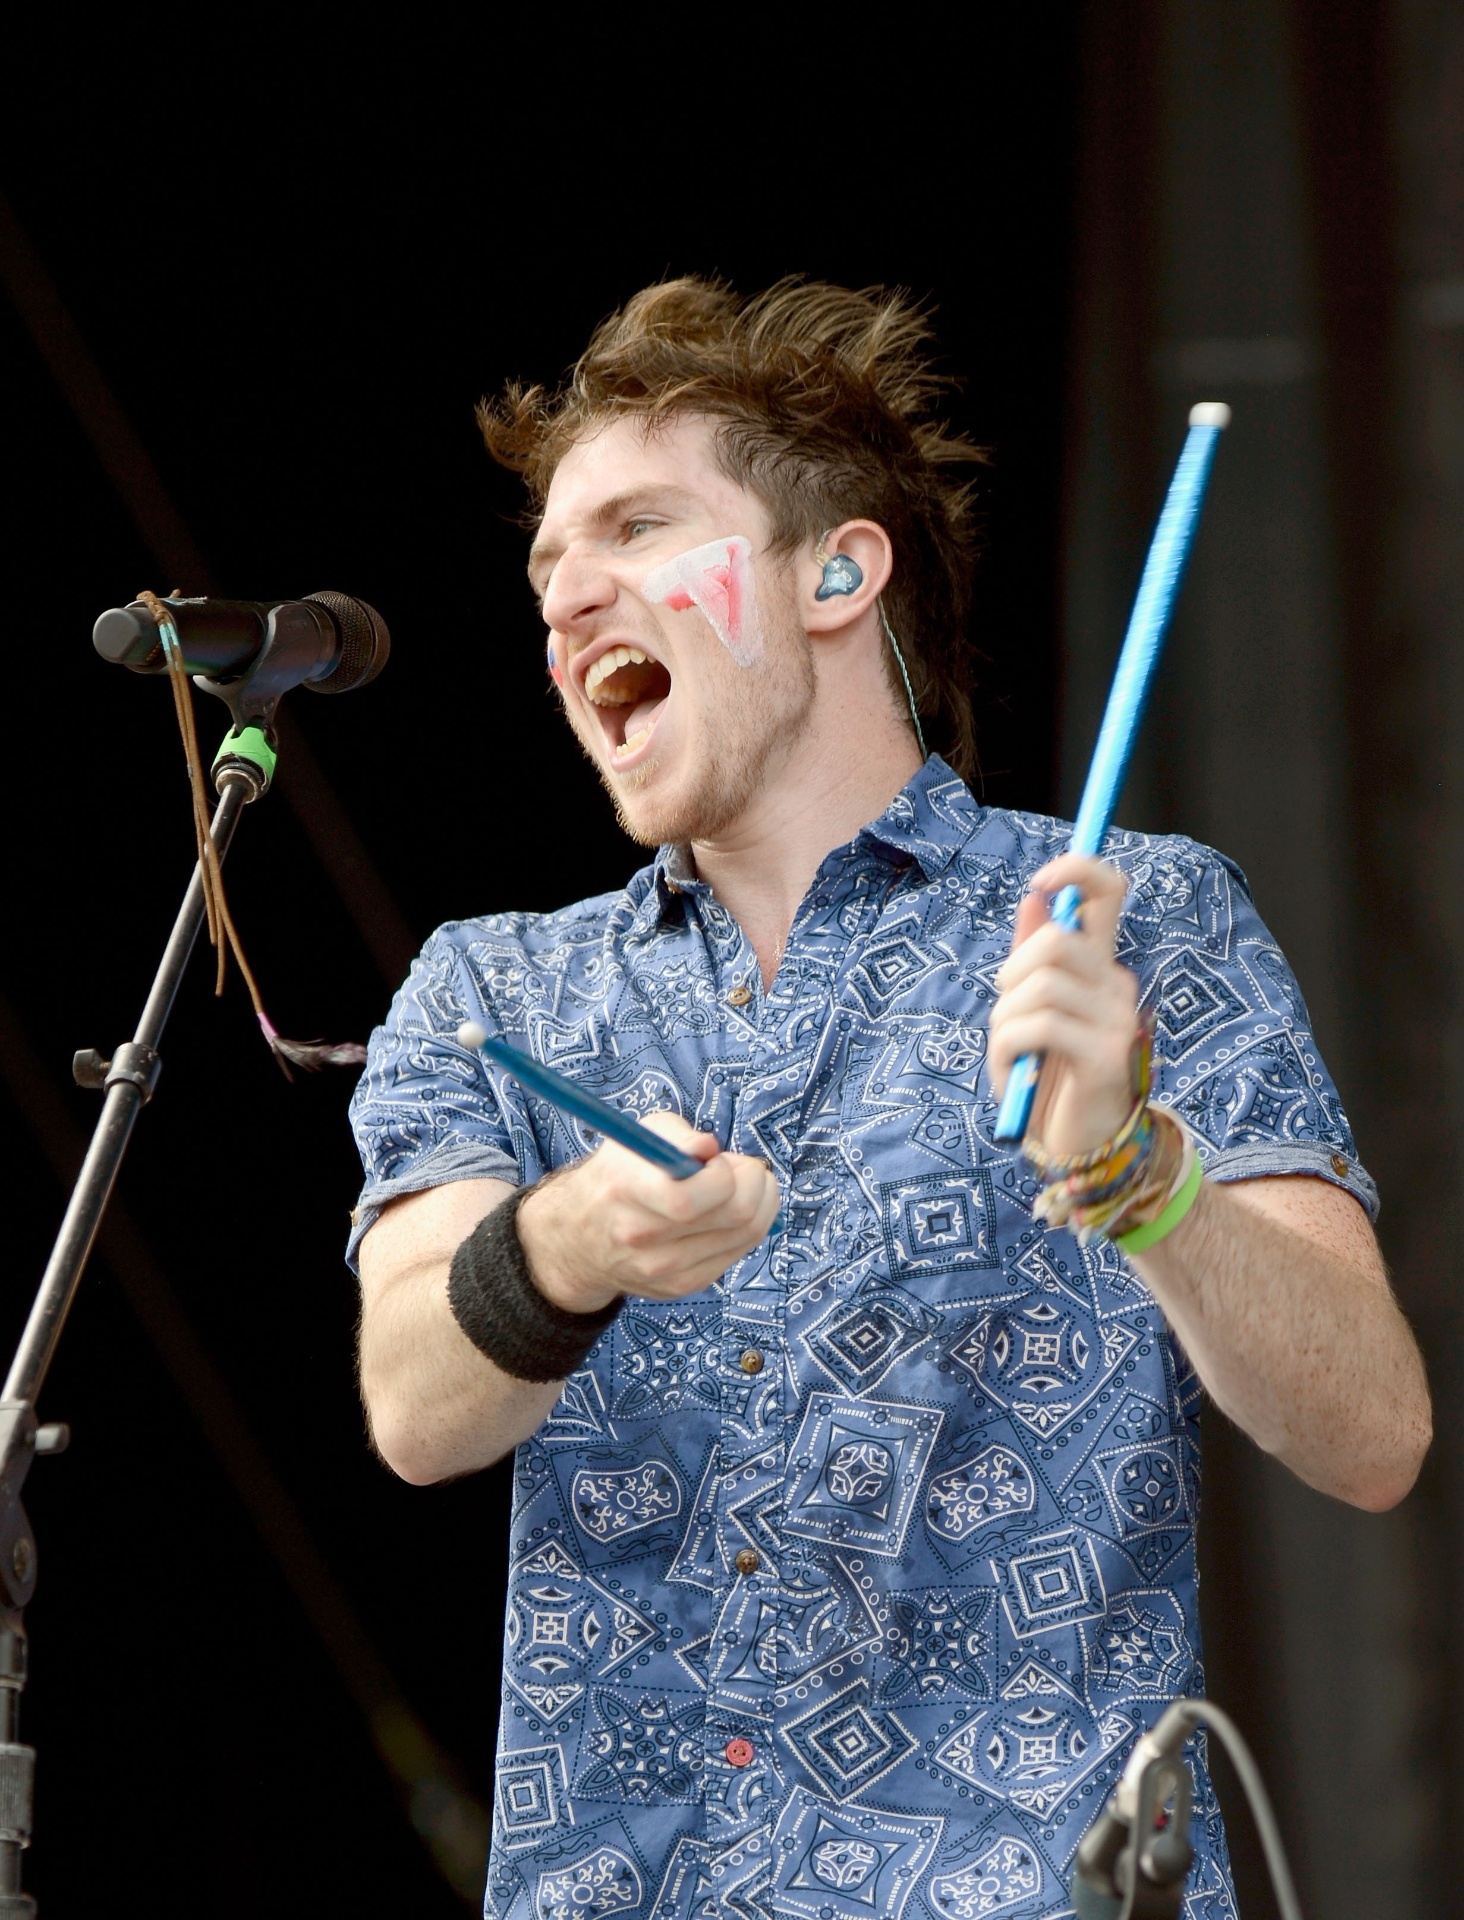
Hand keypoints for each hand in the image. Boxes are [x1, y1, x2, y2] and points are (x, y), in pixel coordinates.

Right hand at [516, 1112, 780, 1313]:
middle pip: (736, 1216)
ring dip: (759, 1202)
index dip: (722, 1172)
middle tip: (743, 1168)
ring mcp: (664, 1269)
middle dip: (755, 1182)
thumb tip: (709, 1148)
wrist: (580, 1238)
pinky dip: (745, 1228)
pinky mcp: (681, 1285)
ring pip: (747, 1234)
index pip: (690, 1198)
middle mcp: (642, 1236)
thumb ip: (677, 1136)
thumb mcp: (639, 1138)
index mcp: (626, 1191)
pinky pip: (738, 1253)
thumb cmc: (618, 1175)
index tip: (715, 1158)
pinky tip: (726, 1213)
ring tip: (737, 1186)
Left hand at [988, 852, 1139, 1156]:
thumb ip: (1034, 957)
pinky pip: (1039, 1027)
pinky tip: (1011, 1069)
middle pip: (1056, 940)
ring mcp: (1118, 1022)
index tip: (1040, 882)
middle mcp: (1119, 987)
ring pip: (1041, 986)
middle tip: (1006, 1006)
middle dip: (1012, 971)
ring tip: (1010, 1048)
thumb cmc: (1051, 1076)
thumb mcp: (1034, 1010)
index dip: (1077, 870)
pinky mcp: (1106, 1058)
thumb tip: (1034, 898)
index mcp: (1102, 968)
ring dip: (1005, 1018)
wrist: (1079, 1146)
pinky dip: (1008, 1046)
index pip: (1110, 893)